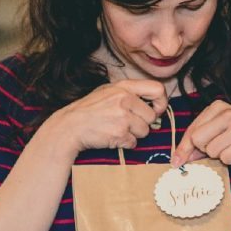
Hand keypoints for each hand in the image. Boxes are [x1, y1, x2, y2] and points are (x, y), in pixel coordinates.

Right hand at [48, 79, 167, 157]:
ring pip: (144, 131)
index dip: (161, 102)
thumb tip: (154, 103)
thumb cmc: (89, 109)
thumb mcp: (108, 91)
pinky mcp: (119, 134)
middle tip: (127, 123)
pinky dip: (125, 143)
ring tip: (117, 129)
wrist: (70, 126)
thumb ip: (130, 93)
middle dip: (142, 123)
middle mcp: (124, 99)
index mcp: (124, 86)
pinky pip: (134, 143)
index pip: (157, 88)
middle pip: (151, 116)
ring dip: (134, 134)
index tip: (156, 109)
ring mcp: (122, 117)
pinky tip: (112, 137)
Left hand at [172, 100, 230, 175]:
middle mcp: (228, 113)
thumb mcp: (221, 132)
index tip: (177, 161)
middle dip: (206, 151)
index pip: (191, 131)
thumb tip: (178, 159)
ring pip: (212, 151)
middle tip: (221, 149)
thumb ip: (199, 142)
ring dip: (221, 156)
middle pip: (198, 141)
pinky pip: (226, 158)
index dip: (184, 148)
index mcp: (218, 107)